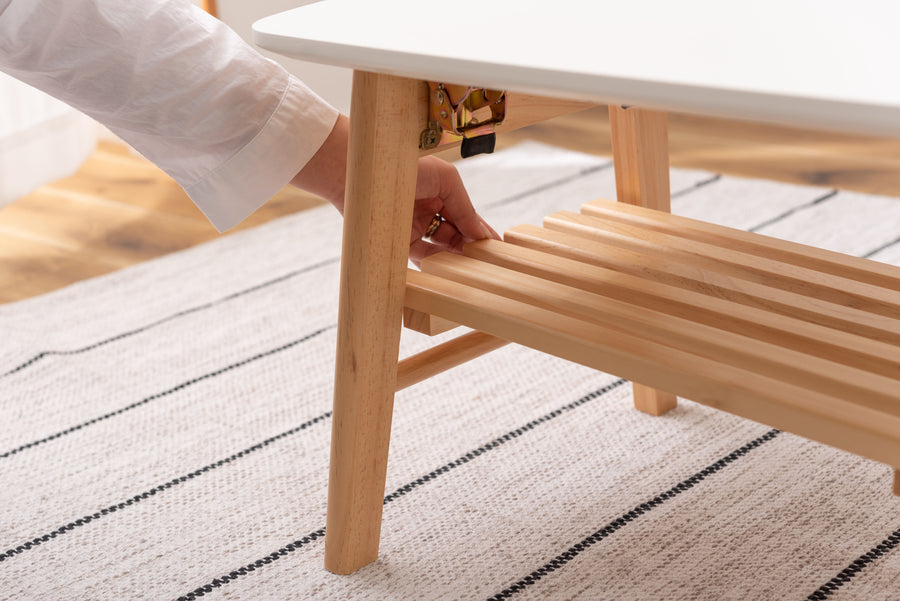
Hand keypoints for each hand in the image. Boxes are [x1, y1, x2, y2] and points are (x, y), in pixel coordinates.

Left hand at [291, 115, 499, 264]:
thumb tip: (480, 234)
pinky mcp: (397, 244)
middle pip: (456, 237)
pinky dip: (437, 266)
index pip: (466, 217)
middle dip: (472, 250)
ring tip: (474, 271)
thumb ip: (465, 207)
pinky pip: (421, 258)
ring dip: (457, 260)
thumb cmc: (404, 166)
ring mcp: (412, 229)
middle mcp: (427, 212)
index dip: (481, 233)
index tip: (498, 249)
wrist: (361, 172)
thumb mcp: (446, 180)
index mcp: (440, 193)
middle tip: (489, 264)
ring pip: (441, 250)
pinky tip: (451, 272)